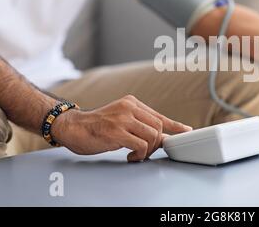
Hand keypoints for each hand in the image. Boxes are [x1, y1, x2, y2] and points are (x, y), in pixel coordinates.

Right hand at [51, 95, 191, 161]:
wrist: (72, 127)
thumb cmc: (97, 126)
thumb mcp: (121, 119)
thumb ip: (140, 125)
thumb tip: (163, 137)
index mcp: (132, 102)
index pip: (159, 115)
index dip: (174, 125)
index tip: (186, 131)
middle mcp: (129, 107)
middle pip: (158, 127)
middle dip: (157, 143)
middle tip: (146, 152)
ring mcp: (123, 119)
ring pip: (152, 136)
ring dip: (148, 150)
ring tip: (137, 155)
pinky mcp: (116, 132)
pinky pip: (141, 145)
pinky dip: (139, 154)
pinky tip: (129, 156)